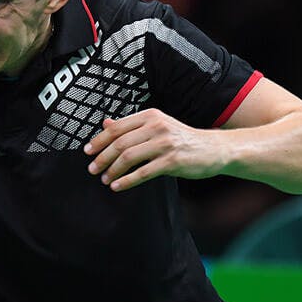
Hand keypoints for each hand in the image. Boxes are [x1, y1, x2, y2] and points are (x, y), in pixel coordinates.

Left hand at [84, 108, 225, 191]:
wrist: (214, 149)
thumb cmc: (182, 139)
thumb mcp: (157, 126)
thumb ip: (131, 125)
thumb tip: (106, 123)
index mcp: (150, 116)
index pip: (116, 127)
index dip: (99, 140)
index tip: (87, 151)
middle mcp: (156, 127)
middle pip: (120, 143)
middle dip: (102, 157)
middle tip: (92, 168)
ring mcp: (165, 143)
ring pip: (129, 157)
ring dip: (112, 170)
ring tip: (105, 179)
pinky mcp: (172, 161)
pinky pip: (143, 172)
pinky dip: (127, 180)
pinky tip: (118, 186)